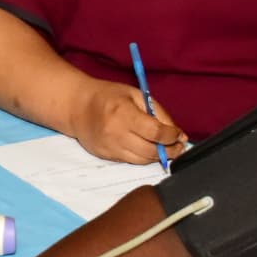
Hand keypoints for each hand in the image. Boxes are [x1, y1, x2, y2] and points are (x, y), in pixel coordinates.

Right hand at [69, 78, 186, 165]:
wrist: (77, 107)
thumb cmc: (108, 96)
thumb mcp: (136, 95)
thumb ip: (158, 113)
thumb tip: (179, 134)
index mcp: (123, 114)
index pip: (155, 132)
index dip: (172, 136)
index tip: (179, 135)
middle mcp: (115, 134)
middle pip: (151, 151)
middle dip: (170, 150)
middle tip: (179, 146)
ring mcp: (110, 148)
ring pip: (142, 160)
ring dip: (158, 156)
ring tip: (165, 148)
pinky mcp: (106, 156)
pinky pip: (131, 161)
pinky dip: (142, 156)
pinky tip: (146, 147)